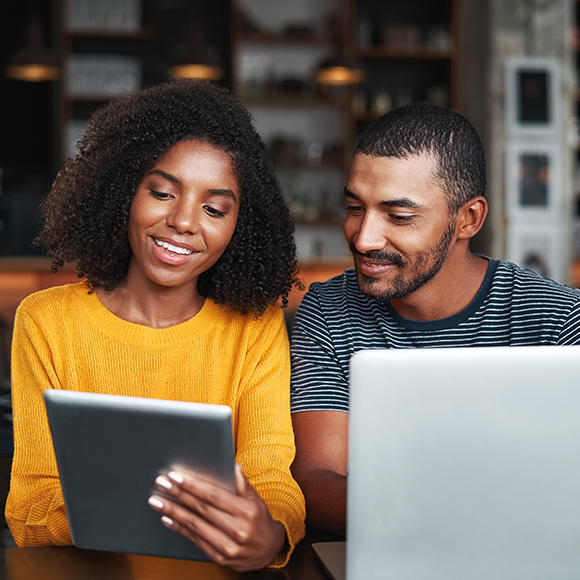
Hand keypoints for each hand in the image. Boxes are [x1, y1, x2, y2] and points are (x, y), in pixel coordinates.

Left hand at [147, 463, 286, 570]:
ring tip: (157, 501)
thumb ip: (242, 483)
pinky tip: (167, 519)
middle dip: (178, 495)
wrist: (269, 551)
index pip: (214, 495)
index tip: (176, 477)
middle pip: (201, 509)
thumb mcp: (256, 499)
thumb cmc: (260, 521)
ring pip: (195, 525)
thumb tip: (233, 465)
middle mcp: (237, 529)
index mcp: (246, 511)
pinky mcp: (220, 557)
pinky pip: (196, 541)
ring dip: (173, 512)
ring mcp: (228, 546)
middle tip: (161, 483)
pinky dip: (179, 529)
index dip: (192, 485)